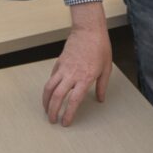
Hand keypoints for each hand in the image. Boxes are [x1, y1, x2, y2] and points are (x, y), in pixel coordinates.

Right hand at [42, 4, 110, 125]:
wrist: (89, 30)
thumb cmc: (100, 47)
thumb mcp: (106, 68)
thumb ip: (102, 86)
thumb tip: (100, 99)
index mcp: (85, 78)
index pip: (73, 101)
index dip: (68, 114)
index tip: (65, 122)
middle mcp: (72, 75)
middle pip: (57, 97)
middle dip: (52, 111)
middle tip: (53, 120)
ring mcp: (63, 68)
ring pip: (49, 88)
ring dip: (45, 101)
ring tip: (46, 110)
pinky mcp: (59, 62)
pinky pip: (51, 77)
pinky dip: (49, 87)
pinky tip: (50, 93)